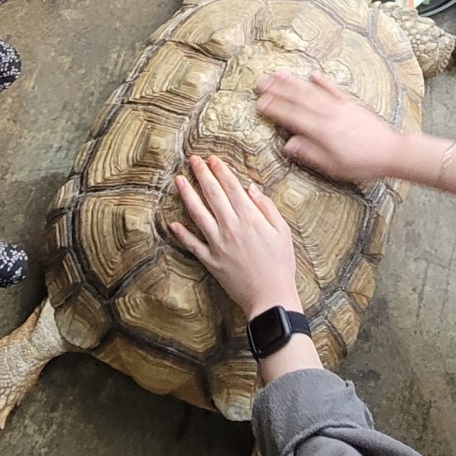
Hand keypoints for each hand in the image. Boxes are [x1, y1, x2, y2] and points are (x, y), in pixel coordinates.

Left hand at [171, 155, 299, 319]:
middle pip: (212, 195)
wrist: (270, 297)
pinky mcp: (210, 260)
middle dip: (202, 174)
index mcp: (249, 217)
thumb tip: (251, 189)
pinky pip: (192, 244)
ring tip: (178, 180)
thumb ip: (267, 208)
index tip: (212, 158)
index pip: (231, 187)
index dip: (221, 171)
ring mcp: (217, 244)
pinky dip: (181, 234)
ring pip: (198, 214)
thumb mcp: (283, 231)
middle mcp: (230, 227)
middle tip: (193, 160)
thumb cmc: (281, 264)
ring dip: (187, 195)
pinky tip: (172, 223)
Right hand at [257, 70, 400, 181]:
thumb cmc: (362, 163)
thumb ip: (310, 153)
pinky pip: (333, 89)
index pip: (292, 116)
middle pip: (299, 99)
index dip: (275, 108)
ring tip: (279, 74)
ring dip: (294, 82)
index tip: (260, 102)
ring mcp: (340, 106)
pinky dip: (322, 81)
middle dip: (279, 90)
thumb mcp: (333, 166)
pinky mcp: (350, 104)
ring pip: (312, 91)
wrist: (391, 151)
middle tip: (261, 82)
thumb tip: (288, 144)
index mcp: (321, 131)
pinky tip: (312, 75)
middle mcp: (328, 114)